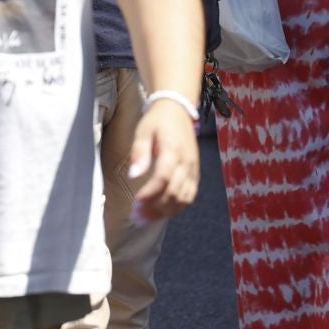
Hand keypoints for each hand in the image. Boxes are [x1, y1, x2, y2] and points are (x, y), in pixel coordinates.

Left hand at [128, 99, 200, 223]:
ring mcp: (193, 170)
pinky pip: (189, 196)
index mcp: (173, 150)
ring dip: (165, 212)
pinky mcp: (195, 174)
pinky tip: (160, 212)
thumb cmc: (157, 121)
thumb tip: (132, 176)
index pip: (163, 178)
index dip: (150, 194)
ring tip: (145, 218)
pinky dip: (176, 208)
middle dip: (154, 208)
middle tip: (135, 216)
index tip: (135, 204)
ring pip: (183, 199)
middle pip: (173, 192)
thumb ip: (139, 153)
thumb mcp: (143, 131)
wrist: (178, 110)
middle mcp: (187, 162)